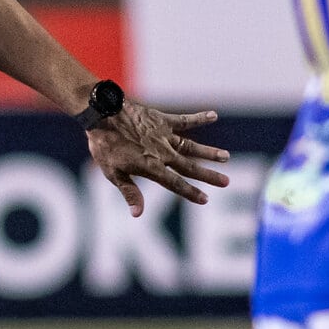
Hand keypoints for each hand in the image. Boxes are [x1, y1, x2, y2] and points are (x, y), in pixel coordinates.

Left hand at [85, 104, 230, 217]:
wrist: (101, 115)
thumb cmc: (104, 146)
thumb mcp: (113, 173)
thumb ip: (129, 192)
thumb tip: (138, 214)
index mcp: (151, 167)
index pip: (175, 184)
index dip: (191, 192)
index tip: (206, 199)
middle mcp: (162, 153)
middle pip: (189, 166)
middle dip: (209, 175)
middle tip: (226, 182)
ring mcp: (163, 136)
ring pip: (191, 146)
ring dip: (209, 152)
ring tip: (226, 157)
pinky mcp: (161, 120)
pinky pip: (183, 120)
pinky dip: (198, 118)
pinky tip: (213, 115)